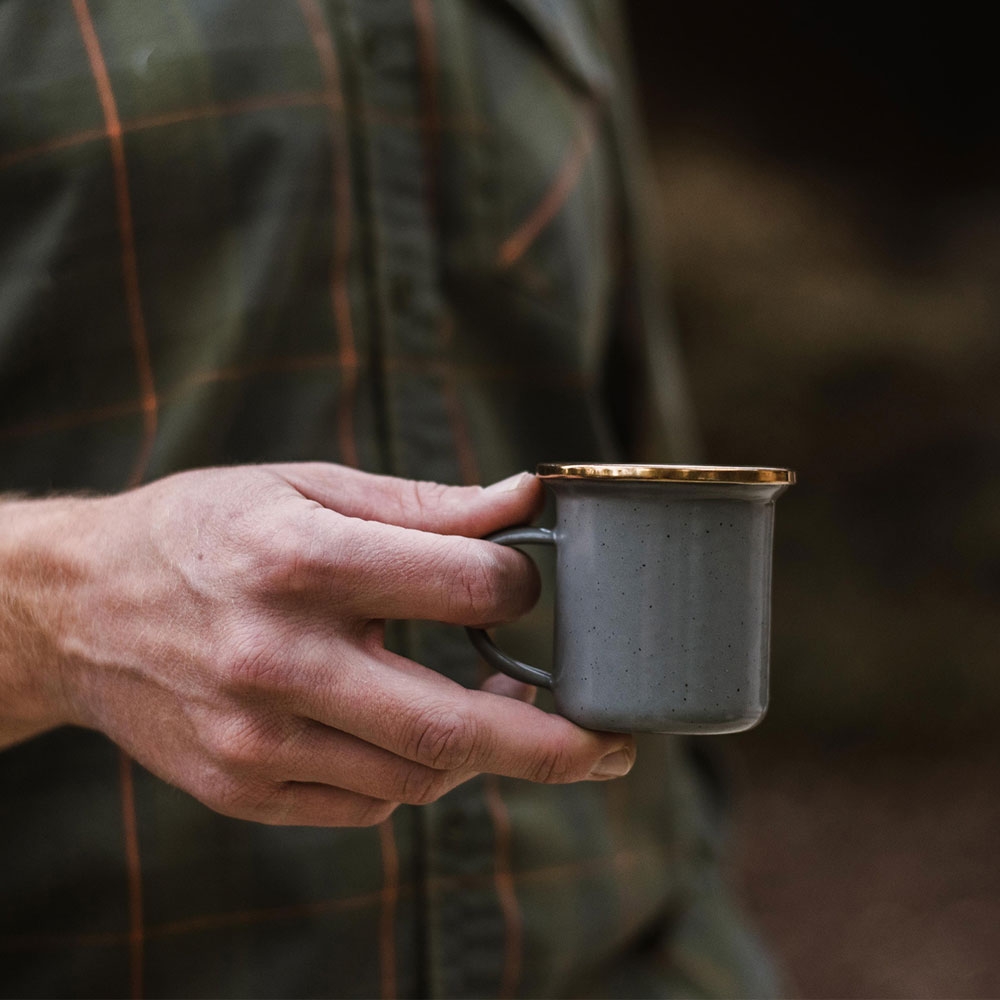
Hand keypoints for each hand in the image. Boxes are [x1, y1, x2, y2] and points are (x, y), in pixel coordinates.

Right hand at [0, 464, 634, 825]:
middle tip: (616, 746)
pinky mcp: (241, 788)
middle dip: (556, 744)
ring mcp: (255, 739)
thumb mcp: (305, 485)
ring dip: (478, 749)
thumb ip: (424, 505)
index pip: (464, 585)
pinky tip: (402, 726)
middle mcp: (275, 659)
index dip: (519, 584)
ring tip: (496, 704)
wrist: (79, 608)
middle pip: (450, 724)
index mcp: (300, 559)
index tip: (521, 584)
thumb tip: (527, 501)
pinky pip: (365, 805)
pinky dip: (410, 771)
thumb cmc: (206, 529)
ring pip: (416, 776)